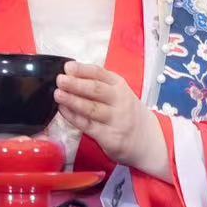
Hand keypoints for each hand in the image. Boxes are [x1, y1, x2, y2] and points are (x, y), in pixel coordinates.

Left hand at [55, 62, 169, 178]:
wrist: (148, 140)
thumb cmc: (126, 113)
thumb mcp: (119, 93)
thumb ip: (99, 84)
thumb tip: (70, 75)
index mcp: (120, 86)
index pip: (100, 74)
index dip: (83, 70)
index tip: (68, 67)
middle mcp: (120, 101)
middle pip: (96, 90)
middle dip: (76, 84)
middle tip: (60, 80)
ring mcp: (116, 120)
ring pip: (92, 109)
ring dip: (73, 101)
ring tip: (58, 94)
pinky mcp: (110, 137)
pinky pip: (89, 126)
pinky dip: (74, 118)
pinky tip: (63, 111)